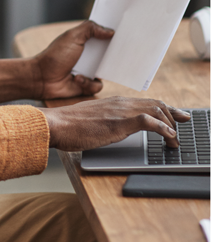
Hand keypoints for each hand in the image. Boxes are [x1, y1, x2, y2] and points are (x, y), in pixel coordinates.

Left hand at [33, 20, 113, 99]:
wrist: (41, 78)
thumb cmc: (55, 55)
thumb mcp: (72, 37)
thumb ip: (90, 29)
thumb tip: (110, 30)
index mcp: (86, 42)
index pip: (104, 37)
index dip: (114, 36)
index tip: (125, 34)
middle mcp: (89, 56)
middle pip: (109, 55)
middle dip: (114, 55)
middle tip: (120, 54)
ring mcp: (88, 71)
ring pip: (107, 72)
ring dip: (98, 72)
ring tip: (84, 70)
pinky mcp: (86, 85)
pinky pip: (98, 86)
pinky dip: (88, 83)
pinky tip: (76, 79)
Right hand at [42, 96, 189, 150]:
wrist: (56, 124)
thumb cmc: (68, 126)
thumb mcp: (91, 121)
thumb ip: (104, 121)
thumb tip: (110, 128)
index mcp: (114, 103)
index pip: (144, 102)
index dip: (162, 109)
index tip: (174, 115)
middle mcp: (120, 103)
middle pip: (156, 104)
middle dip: (173, 113)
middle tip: (185, 121)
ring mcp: (121, 111)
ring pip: (156, 111)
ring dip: (170, 125)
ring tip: (176, 139)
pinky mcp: (120, 122)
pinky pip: (149, 122)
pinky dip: (163, 129)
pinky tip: (169, 137)